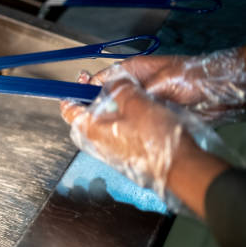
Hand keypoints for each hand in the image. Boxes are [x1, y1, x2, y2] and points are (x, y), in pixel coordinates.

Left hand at [61, 72, 196, 195]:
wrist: (178, 167)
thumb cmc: (155, 139)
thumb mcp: (136, 101)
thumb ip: (119, 86)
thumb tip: (113, 80)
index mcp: (90, 129)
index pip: (69, 109)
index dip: (73, 93)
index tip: (80, 84)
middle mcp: (95, 143)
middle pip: (87, 116)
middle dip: (97, 100)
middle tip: (110, 88)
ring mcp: (109, 151)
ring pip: (104, 124)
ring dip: (113, 110)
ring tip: (129, 99)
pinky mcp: (123, 156)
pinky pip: (117, 134)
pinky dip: (123, 122)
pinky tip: (139, 116)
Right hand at [90, 47, 245, 121]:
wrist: (220, 90)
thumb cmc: (193, 76)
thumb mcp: (160, 81)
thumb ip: (136, 91)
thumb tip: (114, 99)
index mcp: (134, 69)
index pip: (103, 78)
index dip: (88, 89)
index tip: (76, 100)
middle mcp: (137, 84)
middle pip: (109, 96)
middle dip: (98, 107)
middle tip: (86, 119)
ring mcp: (145, 98)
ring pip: (121, 110)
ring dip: (114, 119)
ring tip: (100, 129)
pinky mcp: (154, 112)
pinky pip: (135, 120)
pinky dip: (129, 126)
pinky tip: (122, 134)